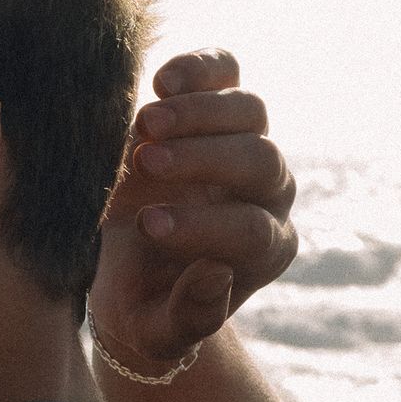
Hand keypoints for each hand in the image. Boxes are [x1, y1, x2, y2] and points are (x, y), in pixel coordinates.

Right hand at [87, 49, 297, 376]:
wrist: (131, 267)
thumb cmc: (145, 306)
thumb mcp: (158, 332)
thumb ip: (189, 317)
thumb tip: (216, 274)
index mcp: (264, 252)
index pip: (250, 231)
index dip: (202, 227)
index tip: (147, 227)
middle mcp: (270, 194)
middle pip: (260, 162)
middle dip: (203, 161)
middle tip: (146, 165)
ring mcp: (248, 144)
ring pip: (250, 112)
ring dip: (199, 114)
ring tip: (146, 126)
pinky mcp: (218, 108)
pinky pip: (226, 73)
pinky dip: (199, 69)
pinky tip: (161, 81)